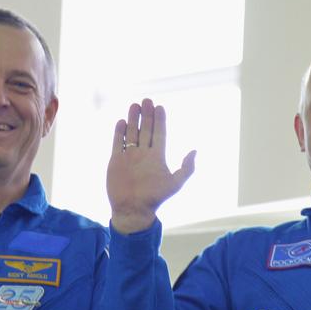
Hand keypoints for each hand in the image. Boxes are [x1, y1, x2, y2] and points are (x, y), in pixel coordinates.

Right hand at [106, 98, 195, 234]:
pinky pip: (118, 143)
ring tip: (134, 105)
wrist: (133, 209)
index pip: (160, 134)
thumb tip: (194, 151)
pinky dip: (119, 132)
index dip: (160, 120)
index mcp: (158, 157)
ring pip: (132, 133)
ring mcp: (130, 156)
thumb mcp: (176, 183)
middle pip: (146, 130)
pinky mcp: (116, 160)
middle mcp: (144, 154)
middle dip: (146, 115)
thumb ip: (186, 168)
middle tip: (147, 100)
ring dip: (133, 119)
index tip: (160, 107)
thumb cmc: (155, 198)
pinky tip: (121, 122)